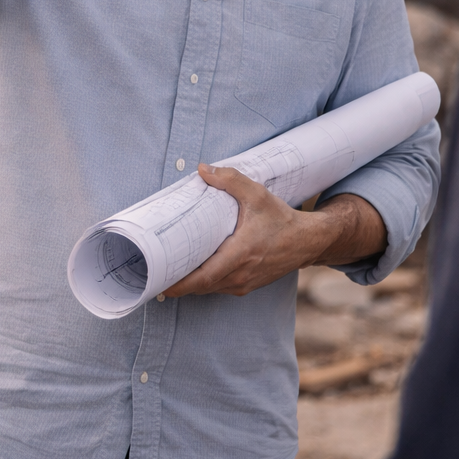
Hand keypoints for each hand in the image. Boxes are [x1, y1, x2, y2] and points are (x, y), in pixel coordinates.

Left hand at [162, 163, 387, 298]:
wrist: (307, 241)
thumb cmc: (281, 219)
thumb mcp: (257, 194)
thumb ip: (230, 180)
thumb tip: (202, 169)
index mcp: (240, 255)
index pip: (202, 278)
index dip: (178, 283)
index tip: (157, 281)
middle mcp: (240, 275)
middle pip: (200, 287)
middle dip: (176, 283)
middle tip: (152, 274)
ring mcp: (243, 284)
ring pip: (208, 289)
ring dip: (188, 283)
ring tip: (166, 272)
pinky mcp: (246, 286)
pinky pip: (218, 288)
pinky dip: (203, 282)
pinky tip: (190, 272)